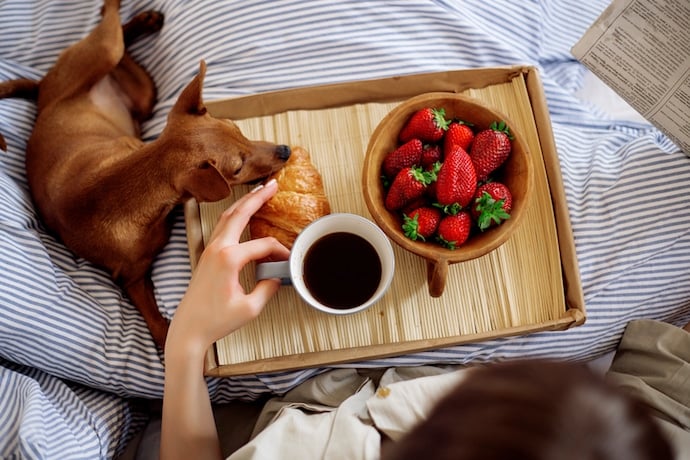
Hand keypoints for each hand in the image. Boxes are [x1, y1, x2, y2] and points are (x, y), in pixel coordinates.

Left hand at [166, 179, 288, 355]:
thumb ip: (268, 288)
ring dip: (244, 202)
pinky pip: (221, 227)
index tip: (288, 262)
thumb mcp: (250, 308)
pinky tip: (241, 213)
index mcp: (228, 259)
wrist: (188, 329)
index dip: (279, 252)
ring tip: (259, 191)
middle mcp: (216, 249)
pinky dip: (233, 215)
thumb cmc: (215, 321)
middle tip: (273, 184)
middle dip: (257, 197)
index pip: (262, 246)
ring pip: (227, 216)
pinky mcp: (206, 255)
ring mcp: (208, 250)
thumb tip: (276, 276)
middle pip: (239, 214)